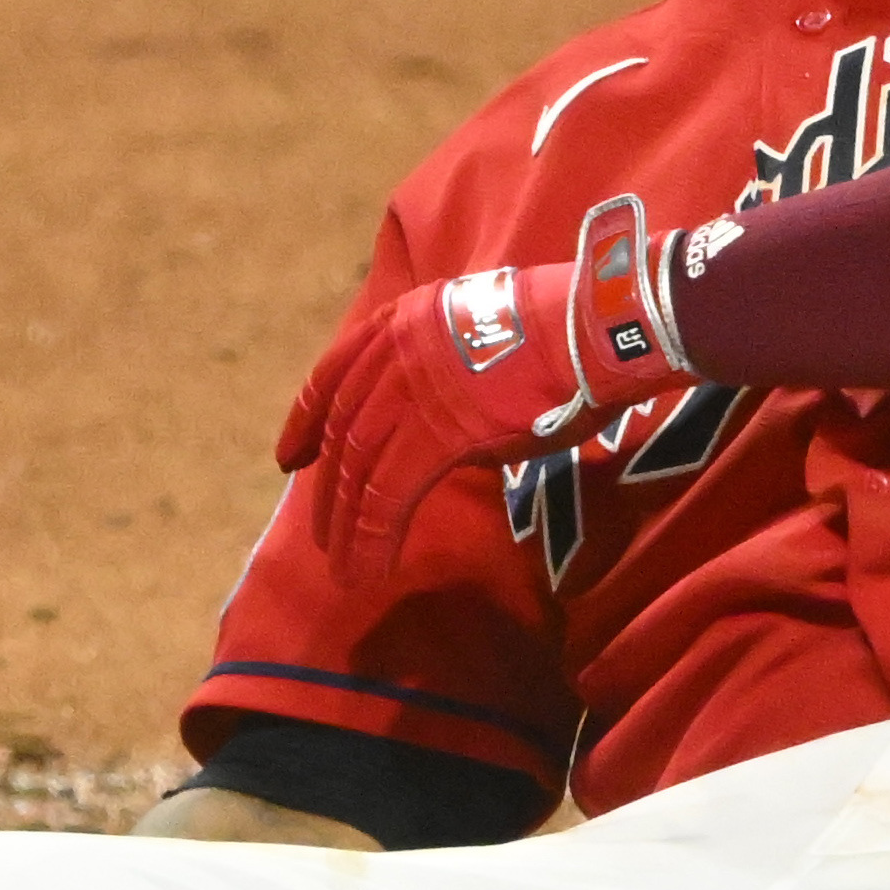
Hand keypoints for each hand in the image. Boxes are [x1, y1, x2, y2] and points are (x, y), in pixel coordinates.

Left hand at [277, 194, 699, 584]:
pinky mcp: (433, 436)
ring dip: (346, 525)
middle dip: (329, 489)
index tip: (292, 457)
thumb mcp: (485, 343)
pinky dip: (372, 537)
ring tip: (344, 566)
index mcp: (402, 321)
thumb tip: (448, 444)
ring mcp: (409, 391)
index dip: (305, 420)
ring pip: (358, 468)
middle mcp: (393, 350)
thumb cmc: (566, 337)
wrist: (598, 327)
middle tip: (324, 533)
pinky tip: (369, 569)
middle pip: (344, 429)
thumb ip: (449, 387)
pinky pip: (386, 496)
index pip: (334, 372)